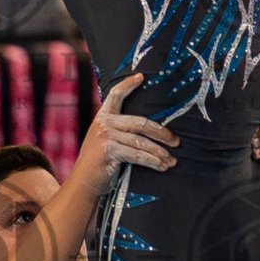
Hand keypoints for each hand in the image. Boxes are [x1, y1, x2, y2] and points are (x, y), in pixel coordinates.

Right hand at [76, 71, 177, 187]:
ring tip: (171, 160)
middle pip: (140, 122)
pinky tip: (162, 166)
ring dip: (159, 152)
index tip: (141, 77)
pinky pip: (137, 155)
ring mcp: (105, 136)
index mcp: (103, 117)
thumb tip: (150, 132)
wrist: (83, 182)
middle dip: (161, 133)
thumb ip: (119, 132)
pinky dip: (152, 161)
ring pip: (141, 141)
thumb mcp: (105, 141)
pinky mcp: (109, 150)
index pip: (115, 94)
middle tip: (176, 141)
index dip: (128, 85)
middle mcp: (104, 123)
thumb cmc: (99, 164)